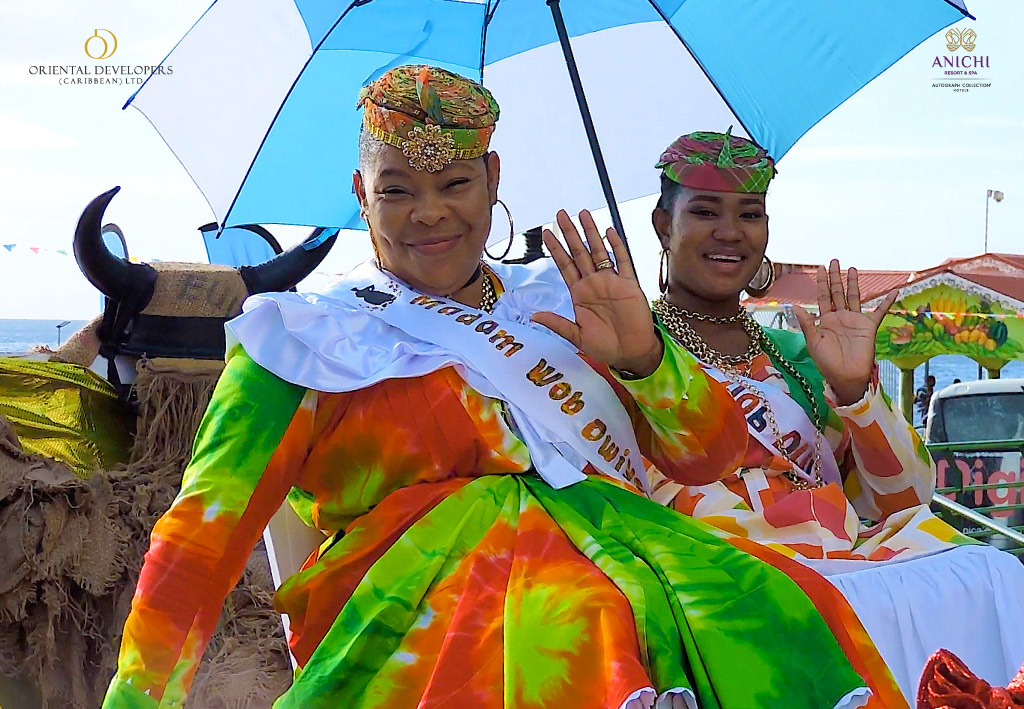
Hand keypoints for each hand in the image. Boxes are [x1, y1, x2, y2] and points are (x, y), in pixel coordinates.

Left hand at [532, 210, 662, 374]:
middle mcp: (593, 283)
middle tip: (560, 214)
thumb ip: (558, 324)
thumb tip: (535, 316)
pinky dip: (616, 246)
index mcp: (579, 293)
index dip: (556, 249)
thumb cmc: (605, 346)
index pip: (565, 265)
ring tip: (583, 213)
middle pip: (579, 253)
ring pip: (599, 251)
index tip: (546, 232)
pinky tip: (609, 232)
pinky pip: (623, 261)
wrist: (631, 352)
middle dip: (570, 233)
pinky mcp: (629, 284)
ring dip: (591, 233)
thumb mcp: (577, 337)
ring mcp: (611, 282)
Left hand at [792, 260, 898, 405]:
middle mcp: (840, 317)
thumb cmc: (827, 362)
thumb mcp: (813, 342)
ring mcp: (855, 321)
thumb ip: (806, 323)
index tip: (820, 268)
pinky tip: (895, 291)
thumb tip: (795, 305)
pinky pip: (880, 311)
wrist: (845, 377)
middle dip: (835, 277)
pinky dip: (887, 301)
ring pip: (854, 297)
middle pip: (837, 293)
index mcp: (825, 320)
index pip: (823, 297)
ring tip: (852, 269)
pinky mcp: (869, 327)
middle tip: (834, 261)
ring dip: (853, 283)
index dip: (822, 283)